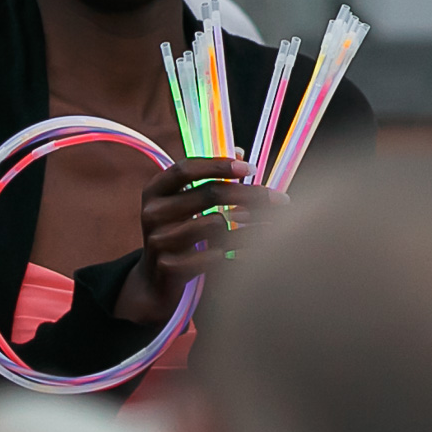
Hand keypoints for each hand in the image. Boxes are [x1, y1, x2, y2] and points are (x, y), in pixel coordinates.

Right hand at [113, 157, 288, 322]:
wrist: (156, 279)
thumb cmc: (180, 232)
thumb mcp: (184, 204)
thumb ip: (208, 179)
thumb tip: (239, 151)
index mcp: (155, 190)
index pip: (186, 169)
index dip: (219, 165)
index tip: (250, 168)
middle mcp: (152, 212)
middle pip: (208, 194)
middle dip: (249, 195)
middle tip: (279, 199)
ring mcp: (158, 240)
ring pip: (216, 225)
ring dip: (249, 227)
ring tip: (267, 229)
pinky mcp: (169, 266)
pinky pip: (214, 255)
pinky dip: (239, 252)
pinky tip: (256, 253)